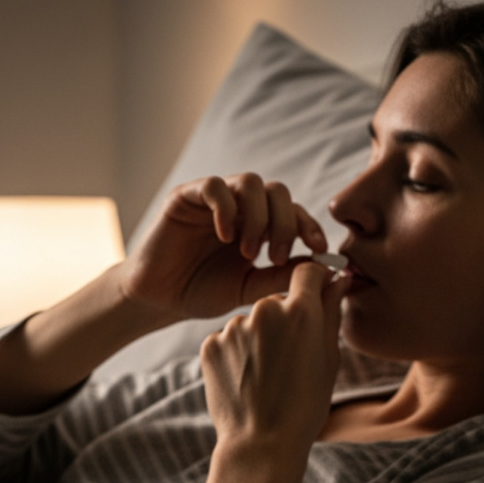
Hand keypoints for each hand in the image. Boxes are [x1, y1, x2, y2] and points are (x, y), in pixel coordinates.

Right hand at [120, 174, 328, 320]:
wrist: (159, 300)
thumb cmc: (201, 293)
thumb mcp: (249, 289)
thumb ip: (281, 276)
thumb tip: (324, 268)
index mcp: (257, 225)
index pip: (292, 211)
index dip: (309, 225)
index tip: (319, 249)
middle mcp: (238, 206)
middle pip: (278, 191)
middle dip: (285, 223)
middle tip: (276, 257)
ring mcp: (212, 199)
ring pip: (251, 182)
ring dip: (258, 217)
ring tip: (249, 252)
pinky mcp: (185, 197)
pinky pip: (214, 186)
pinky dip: (227, 210)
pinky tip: (226, 237)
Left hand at [197, 262, 344, 482]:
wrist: (261, 444)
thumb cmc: (305, 406)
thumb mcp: (329, 359)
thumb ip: (331, 312)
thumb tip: (339, 279)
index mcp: (300, 311)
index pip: (307, 271)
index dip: (313, 281)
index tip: (316, 295)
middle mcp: (264, 310)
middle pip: (277, 300)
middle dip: (285, 320)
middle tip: (291, 359)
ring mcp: (233, 327)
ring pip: (251, 321)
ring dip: (259, 338)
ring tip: (266, 376)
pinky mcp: (210, 344)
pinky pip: (228, 339)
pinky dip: (237, 354)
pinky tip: (246, 380)